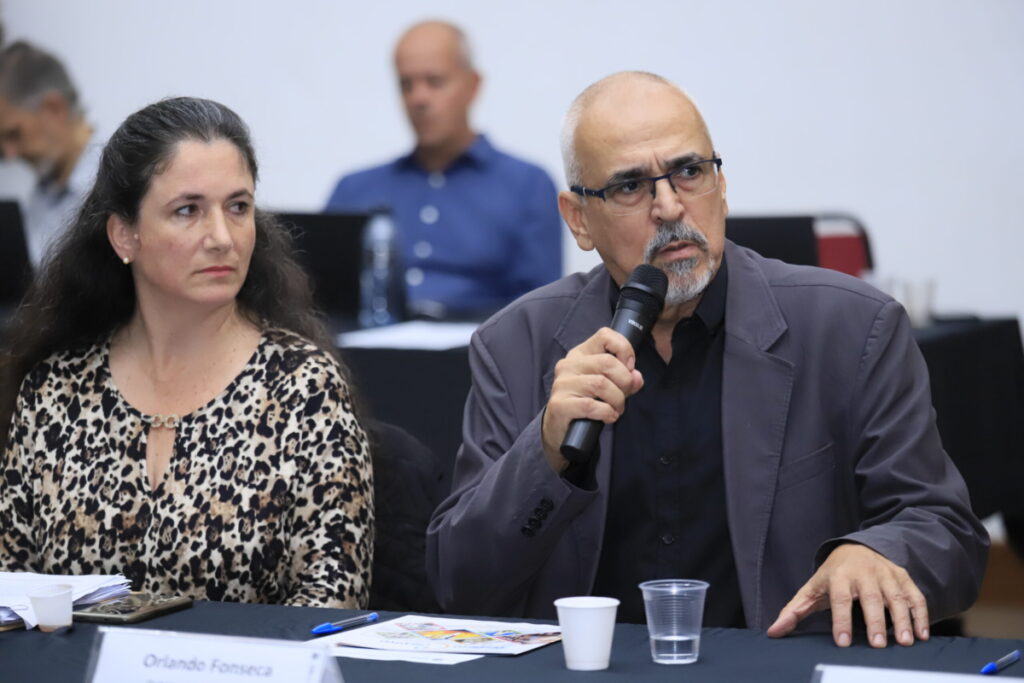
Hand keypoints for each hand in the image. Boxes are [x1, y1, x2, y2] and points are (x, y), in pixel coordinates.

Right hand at [541, 327, 643, 471]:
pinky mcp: (559, 404)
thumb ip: (624, 379)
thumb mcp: (608, 387)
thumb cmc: (585, 404)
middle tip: (625, 396)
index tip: (630, 367)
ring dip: (617, 400)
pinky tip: (608, 417)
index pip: (605, 336)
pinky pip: (591, 405)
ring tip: (616, 409)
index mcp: (580, 354)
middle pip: (607, 362)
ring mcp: (562, 384)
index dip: (624, 349)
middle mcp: (568, 365)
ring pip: (601, 384)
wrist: (561, 430)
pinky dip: (607, 413)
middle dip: (625, 382)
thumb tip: (636, 377)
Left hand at [766, 543, 928, 647]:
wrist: (855, 547)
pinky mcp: (902, 577)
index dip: (840, 620)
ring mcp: (885, 574)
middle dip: (875, 621)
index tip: (842, 642)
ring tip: (905, 642)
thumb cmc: (832, 575)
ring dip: (903, 619)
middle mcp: (863, 573)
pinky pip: (914, 595)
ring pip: (896, 596)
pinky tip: (922, 634)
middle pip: (870, 597)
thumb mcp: (811, 589)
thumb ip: (794, 611)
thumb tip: (773, 632)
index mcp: (838, 577)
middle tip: (878, 644)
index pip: (839, 599)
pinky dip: (920, 614)